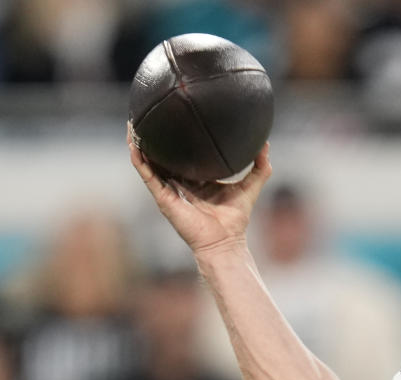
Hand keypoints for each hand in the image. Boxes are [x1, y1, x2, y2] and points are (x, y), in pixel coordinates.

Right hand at [128, 125, 271, 256]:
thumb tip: (265, 143)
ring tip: (133, 123)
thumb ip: (260, 167)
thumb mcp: (250, 186)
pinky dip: (139, 160)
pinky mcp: (163, 198)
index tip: (175, 117)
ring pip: (149, 163)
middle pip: (163, 156)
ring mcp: (170, 190)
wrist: (224, 242)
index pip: (184, 156)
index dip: (178, 139)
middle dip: (154, 137)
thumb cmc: (235, 219)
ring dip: (139, 144)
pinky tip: (133, 144)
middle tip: (149, 113)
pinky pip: (147, 175)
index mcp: (197, 180)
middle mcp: (180, 183)